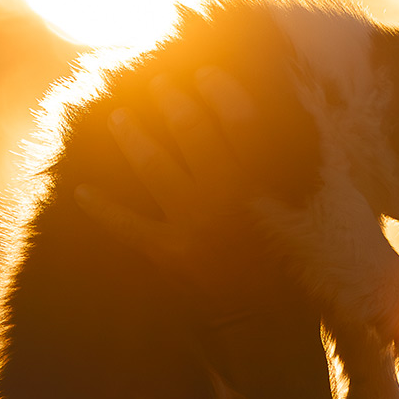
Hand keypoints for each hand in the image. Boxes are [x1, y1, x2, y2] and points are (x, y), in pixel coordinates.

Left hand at [78, 68, 298, 324]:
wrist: (276, 325)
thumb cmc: (298, 263)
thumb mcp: (317, 213)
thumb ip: (299, 168)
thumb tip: (290, 118)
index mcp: (266, 183)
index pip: (242, 121)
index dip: (221, 92)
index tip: (206, 73)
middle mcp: (228, 197)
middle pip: (194, 133)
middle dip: (173, 102)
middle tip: (160, 84)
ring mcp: (196, 224)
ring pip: (156, 166)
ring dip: (134, 137)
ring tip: (121, 118)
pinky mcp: (171, 254)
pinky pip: (130, 225)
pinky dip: (102, 209)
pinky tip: (81, 192)